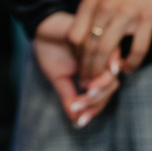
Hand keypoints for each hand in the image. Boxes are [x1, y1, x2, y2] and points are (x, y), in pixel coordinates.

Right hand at [33, 12, 122, 127]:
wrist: (40, 30)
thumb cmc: (51, 53)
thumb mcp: (59, 81)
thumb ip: (70, 98)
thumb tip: (76, 121)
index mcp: (97, 73)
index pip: (105, 95)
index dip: (94, 109)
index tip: (79, 121)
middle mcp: (103, 62)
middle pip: (112, 86)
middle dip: (96, 100)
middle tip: (78, 105)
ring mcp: (101, 49)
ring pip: (110, 73)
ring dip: (99, 86)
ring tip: (84, 92)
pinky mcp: (95, 36)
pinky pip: (104, 54)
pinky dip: (97, 68)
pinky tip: (88, 78)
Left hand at [70, 0, 151, 80]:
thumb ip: (93, 10)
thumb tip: (85, 33)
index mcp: (92, 1)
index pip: (75, 35)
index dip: (75, 55)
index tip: (77, 65)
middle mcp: (106, 8)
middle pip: (89, 47)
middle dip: (87, 69)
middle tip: (88, 82)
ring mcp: (127, 15)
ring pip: (108, 51)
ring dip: (104, 71)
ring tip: (105, 81)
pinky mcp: (148, 19)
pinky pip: (137, 49)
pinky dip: (132, 63)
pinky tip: (128, 69)